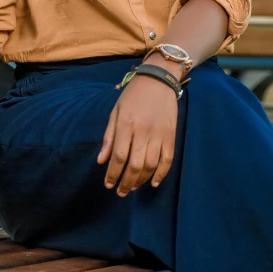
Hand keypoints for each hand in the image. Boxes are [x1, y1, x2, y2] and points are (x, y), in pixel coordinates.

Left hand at [97, 74, 177, 196]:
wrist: (158, 80)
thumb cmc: (132, 96)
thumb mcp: (116, 112)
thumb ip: (109, 137)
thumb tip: (101, 161)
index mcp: (126, 124)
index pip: (119, 156)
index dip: (113, 174)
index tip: (108, 184)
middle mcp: (143, 131)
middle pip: (135, 165)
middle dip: (126, 182)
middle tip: (121, 192)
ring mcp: (159, 134)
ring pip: (151, 165)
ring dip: (141, 180)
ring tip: (133, 187)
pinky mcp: (171, 135)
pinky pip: (167, 159)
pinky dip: (161, 174)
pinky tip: (153, 182)